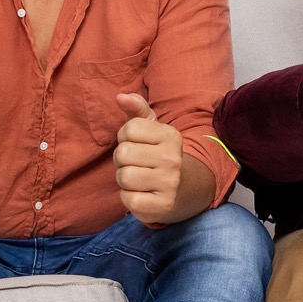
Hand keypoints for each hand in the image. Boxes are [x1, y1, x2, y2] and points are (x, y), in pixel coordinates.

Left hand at [114, 92, 184, 226]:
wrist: (182, 190)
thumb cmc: (157, 155)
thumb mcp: (151, 130)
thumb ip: (136, 110)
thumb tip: (120, 96)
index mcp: (171, 136)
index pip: (128, 129)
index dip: (125, 138)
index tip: (137, 145)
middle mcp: (173, 158)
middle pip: (123, 154)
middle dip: (122, 161)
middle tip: (135, 165)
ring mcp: (170, 183)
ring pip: (124, 177)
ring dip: (124, 181)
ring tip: (138, 180)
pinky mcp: (162, 205)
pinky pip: (128, 199)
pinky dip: (128, 198)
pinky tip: (142, 195)